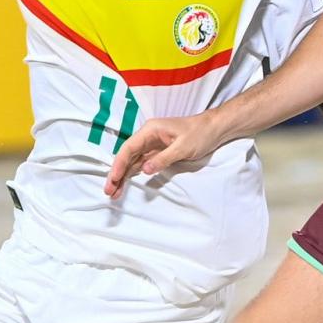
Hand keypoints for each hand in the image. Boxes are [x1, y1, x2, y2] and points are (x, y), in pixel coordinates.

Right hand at [105, 113, 224, 198]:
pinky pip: (141, 164)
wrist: (214, 129)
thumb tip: (144, 170)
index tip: (113, 179)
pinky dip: (133, 174)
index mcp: (150, 130)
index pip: (129, 148)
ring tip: (114, 193)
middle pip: (127, 156)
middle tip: (108, 191)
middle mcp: (147, 136)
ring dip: (123, 176)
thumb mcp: (183, 147)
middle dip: (116, 173)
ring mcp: (152, 145)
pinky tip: (126, 184)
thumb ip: (163, 158)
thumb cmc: (200, 134)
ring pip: (132, 162)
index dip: (119, 164)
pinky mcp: (158, 153)